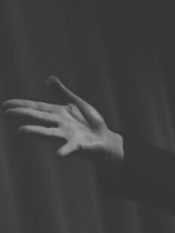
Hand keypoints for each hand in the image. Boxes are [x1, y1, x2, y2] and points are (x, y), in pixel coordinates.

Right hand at [2, 76, 122, 161]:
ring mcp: (68, 135)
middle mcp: (60, 124)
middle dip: (24, 115)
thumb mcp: (77, 104)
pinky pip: (71, 148)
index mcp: (58, 113)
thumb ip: (63, 93)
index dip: (22, 105)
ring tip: (22, 130)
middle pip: (40, 117)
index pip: (37, 107)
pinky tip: (59, 154)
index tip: (6, 105)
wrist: (106, 140)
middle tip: (7, 113)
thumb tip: (49, 78)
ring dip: (37, 132)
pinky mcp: (80, 145)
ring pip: (50, 133)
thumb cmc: (90, 123)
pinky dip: (65, 151)